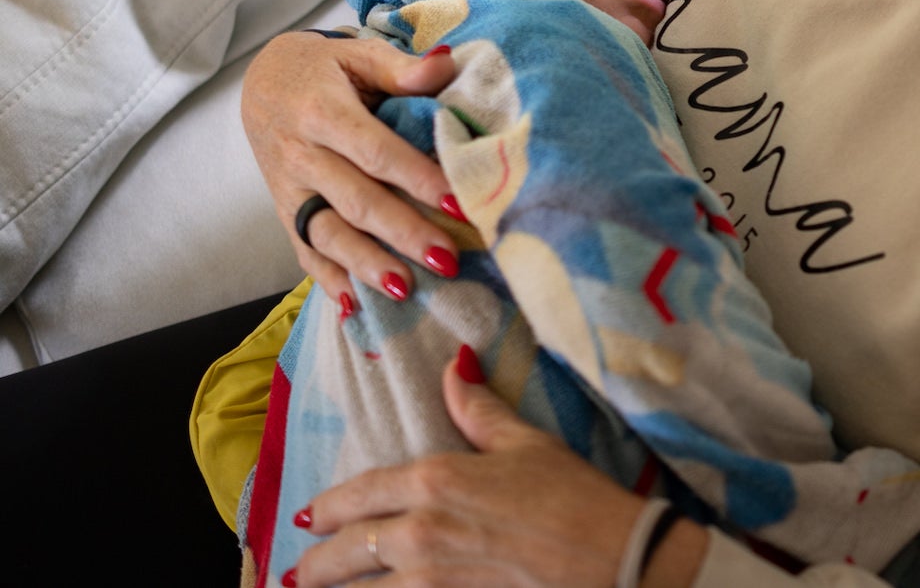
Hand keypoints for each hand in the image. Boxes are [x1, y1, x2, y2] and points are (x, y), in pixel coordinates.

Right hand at [241, 30, 459, 302]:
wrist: (260, 82)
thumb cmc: (324, 67)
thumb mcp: (358, 54)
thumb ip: (401, 68)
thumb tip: (447, 63)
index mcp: (321, 111)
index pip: (374, 151)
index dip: (415, 177)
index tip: (456, 200)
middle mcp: (300, 155)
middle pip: (355, 200)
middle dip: (401, 233)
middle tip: (446, 259)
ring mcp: (289, 189)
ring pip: (327, 233)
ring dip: (366, 265)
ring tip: (405, 290)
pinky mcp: (284, 212)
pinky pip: (304, 251)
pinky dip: (328, 281)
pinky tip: (355, 307)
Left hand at [292, 350, 709, 586]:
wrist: (612, 559)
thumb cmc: (574, 496)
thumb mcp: (527, 443)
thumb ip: (478, 409)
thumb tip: (455, 366)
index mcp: (434, 480)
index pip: (358, 495)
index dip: (326, 508)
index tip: (307, 516)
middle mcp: (419, 532)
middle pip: (344, 553)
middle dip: (314, 565)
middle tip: (296, 573)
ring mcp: (430, 580)